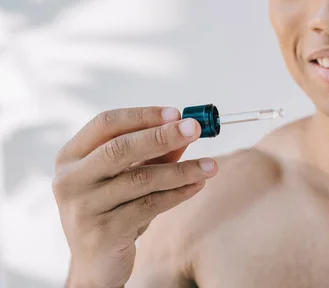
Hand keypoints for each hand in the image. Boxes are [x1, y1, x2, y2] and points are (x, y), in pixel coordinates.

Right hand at [52, 107, 216, 287]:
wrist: (96, 264)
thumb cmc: (113, 210)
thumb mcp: (129, 176)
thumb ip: (155, 153)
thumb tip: (187, 129)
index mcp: (70, 157)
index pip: (105, 124)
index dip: (142, 115)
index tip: (176, 113)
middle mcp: (70, 180)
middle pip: (119, 148)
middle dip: (162, 136)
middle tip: (196, 129)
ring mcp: (83, 208)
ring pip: (140, 179)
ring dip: (180, 169)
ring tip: (210, 165)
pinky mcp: (102, 233)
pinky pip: (149, 206)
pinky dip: (178, 194)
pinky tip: (197, 186)